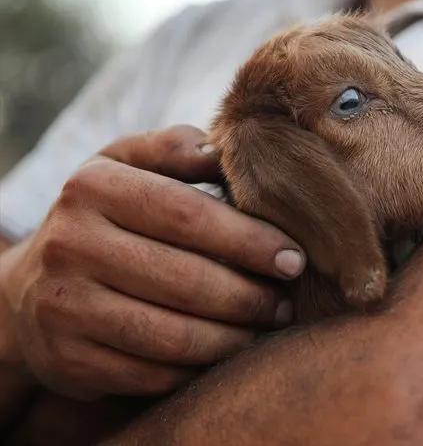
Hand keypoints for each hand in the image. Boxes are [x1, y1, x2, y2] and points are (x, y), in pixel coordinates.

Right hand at [0, 125, 305, 400]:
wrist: (30, 287)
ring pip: (174, 336)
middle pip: (187, 281)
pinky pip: (154, 374)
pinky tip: (226, 352)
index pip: (188, 215)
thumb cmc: (103, 216)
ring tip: (267, 327)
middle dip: (252, 296)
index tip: (293, 258)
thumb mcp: (125, 165)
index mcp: (92, 187)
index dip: (250, 240)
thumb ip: (173, 149)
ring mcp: (64, 308)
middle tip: (287, 301)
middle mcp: (70, 245)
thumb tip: (223, 149)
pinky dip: (201, 368)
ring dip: (235, 338)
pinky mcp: (69, 360)